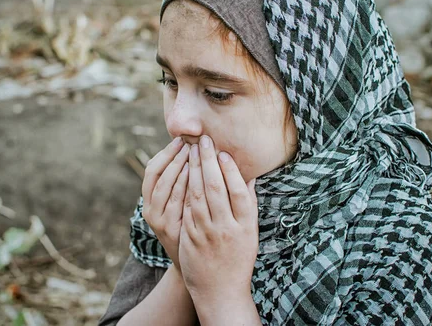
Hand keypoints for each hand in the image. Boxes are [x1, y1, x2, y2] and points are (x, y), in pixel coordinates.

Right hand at [142, 137, 189, 270]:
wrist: (193, 262)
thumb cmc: (189, 227)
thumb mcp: (179, 205)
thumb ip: (181, 184)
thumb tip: (191, 151)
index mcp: (148, 200)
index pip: (151, 169)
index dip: (165, 153)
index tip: (180, 140)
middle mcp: (150, 210)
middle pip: (158, 175)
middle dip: (173, 156)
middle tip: (189, 142)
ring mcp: (159, 221)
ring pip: (166, 187)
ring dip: (180, 167)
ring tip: (194, 153)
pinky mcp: (171, 229)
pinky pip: (178, 202)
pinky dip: (187, 186)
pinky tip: (200, 176)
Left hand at [179, 135, 257, 303]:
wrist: (220, 290)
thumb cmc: (238, 257)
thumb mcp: (251, 233)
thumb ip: (248, 204)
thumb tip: (248, 175)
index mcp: (246, 226)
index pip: (239, 191)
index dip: (230, 170)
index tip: (223, 151)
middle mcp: (227, 229)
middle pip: (216, 188)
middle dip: (207, 161)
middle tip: (203, 141)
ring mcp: (207, 234)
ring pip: (197, 196)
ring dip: (192, 170)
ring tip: (190, 151)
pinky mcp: (190, 239)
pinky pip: (186, 209)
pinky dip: (183, 189)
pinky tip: (181, 173)